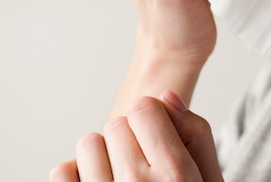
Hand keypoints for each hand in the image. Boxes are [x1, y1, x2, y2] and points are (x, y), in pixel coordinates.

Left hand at [49, 92, 223, 181]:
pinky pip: (62, 172)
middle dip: (129, 139)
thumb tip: (164, 96)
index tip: (156, 139)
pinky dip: (76, 175)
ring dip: (103, 156)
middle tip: (142, 167)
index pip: (144, 108)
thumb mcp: (208, 178)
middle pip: (116, 124)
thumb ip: (194, 132)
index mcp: (175, 176)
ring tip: (121, 179)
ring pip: (88, 143)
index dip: (151, 120)